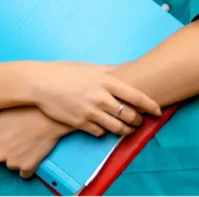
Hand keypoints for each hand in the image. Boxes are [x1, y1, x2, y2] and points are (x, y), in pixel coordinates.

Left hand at [0, 106, 69, 178]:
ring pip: (12, 164)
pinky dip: (28, 166)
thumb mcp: (2, 111)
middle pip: (0, 155)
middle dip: (7, 149)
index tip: (7, 134)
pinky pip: (25, 173)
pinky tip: (33, 154)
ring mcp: (12, 163)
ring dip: (18, 157)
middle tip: (19, 138)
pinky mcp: (27, 168)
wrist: (48, 117)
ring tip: (29, 143)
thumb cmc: (26, 110)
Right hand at [25, 61, 160, 136]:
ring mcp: (91, 112)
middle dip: (138, 120)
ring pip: (117, 128)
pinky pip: (99, 132)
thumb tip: (129, 66)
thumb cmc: (65, 72)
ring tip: (126, 129)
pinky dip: (103, 132)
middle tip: (139, 121)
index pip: (136, 96)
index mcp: (106, 82)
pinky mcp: (80, 123)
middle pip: (130, 115)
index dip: (150, 106)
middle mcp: (101, 98)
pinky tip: (103, 127)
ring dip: (125, 130)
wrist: (40, 83)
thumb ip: (112, 70)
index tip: (158, 111)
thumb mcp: (90, 67)